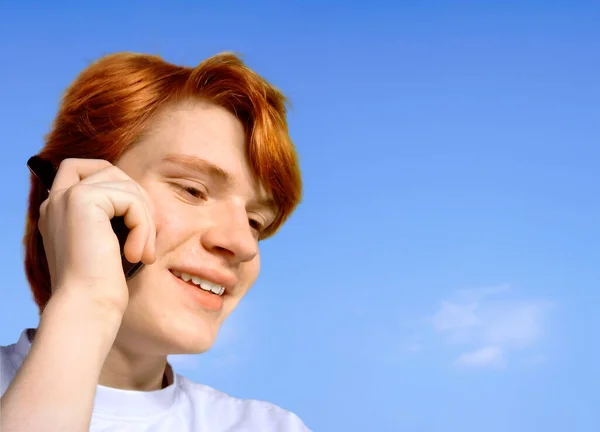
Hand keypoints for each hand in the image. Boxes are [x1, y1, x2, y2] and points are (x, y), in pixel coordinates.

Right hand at [38, 158, 155, 312]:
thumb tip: (142, 196)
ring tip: (143, 252)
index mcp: (59, 210)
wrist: (87, 306)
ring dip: (146, 220)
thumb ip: (113, 215)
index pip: (82, 167)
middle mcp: (57, 199)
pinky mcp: (82, 200)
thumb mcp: (108, 242)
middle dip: (138, 200)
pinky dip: (144, 227)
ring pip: (127, 186)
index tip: (131, 215)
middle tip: (146, 237)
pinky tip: (137, 255)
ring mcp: (67, 197)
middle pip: (111, 170)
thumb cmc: (101, 284)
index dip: (112, 178)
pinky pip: (131, 200)